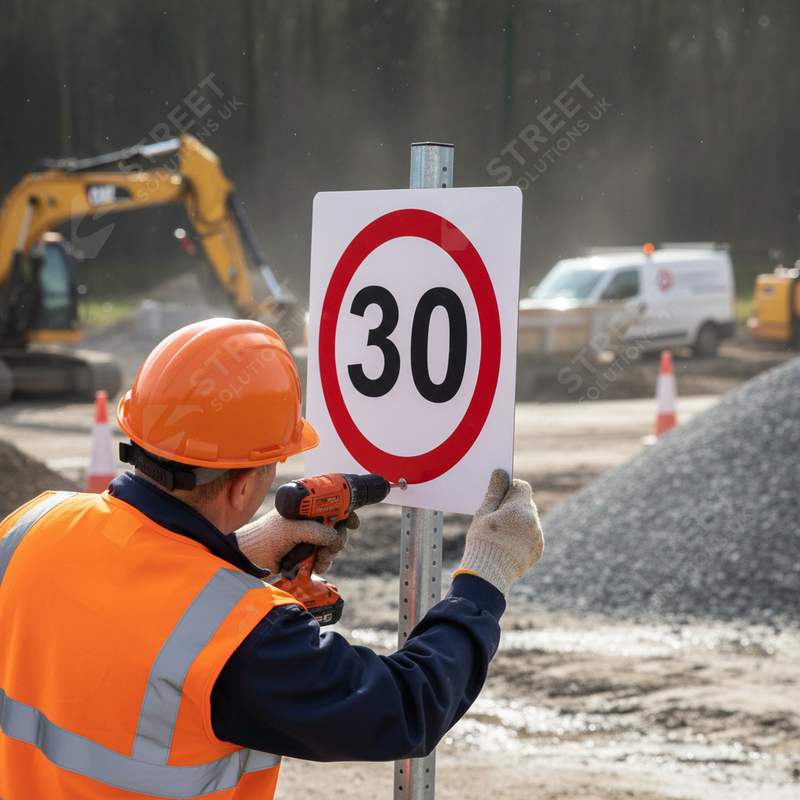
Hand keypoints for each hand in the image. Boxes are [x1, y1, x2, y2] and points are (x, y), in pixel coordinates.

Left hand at [235, 510, 359, 575]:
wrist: (249, 559)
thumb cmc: (266, 537)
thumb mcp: (294, 529)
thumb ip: (318, 532)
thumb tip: (337, 538)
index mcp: (304, 508)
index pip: (332, 505)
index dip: (345, 512)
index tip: (353, 523)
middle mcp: (307, 521)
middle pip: (336, 527)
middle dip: (337, 539)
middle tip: (329, 548)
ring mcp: (306, 538)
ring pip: (332, 545)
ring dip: (329, 554)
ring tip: (319, 559)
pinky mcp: (304, 555)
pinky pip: (323, 558)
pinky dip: (323, 563)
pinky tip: (315, 567)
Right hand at [456, 469, 543, 595]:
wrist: (489, 574)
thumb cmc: (483, 541)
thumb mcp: (483, 514)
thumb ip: (494, 492)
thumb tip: (501, 473)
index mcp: (520, 508)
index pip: (522, 487)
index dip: (510, 488)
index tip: (499, 496)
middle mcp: (534, 521)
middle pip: (526, 504)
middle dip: (513, 506)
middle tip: (496, 518)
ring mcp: (538, 537)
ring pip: (529, 520)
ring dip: (518, 522)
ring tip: (500, 534)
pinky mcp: (538, 550)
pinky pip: (531, 536)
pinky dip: (522, 537)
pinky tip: (507, 545)